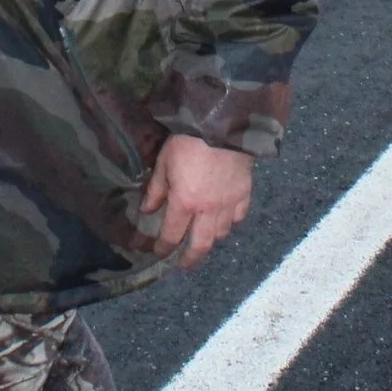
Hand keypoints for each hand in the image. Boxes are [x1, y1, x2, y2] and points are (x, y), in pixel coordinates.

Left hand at [141, 135, 252, 268]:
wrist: (223, 125)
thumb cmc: (188, 141)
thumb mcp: (164, 162)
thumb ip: (156, 189)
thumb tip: (147, 211)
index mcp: (184, 203)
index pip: (172, 235)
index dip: (163, 247)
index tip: (159, 252)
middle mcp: (207, 211)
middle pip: (200, 245)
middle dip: (191, 259)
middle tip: (184, 265)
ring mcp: (228, 204)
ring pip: (221, 233)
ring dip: (210, 239)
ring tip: (204, 240)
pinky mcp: (244, 194)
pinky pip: (238, 217)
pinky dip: (231, 223)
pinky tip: (226, 220)